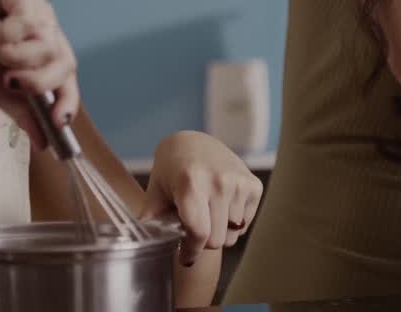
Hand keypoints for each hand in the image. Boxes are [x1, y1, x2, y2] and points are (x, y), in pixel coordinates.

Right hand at [0, 0, 80, 148]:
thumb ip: (21, 110)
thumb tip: (43, 143)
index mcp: (43, 50)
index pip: (67, 75)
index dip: (68, 99)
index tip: (57, 121)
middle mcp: (45, 26)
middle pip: (64, 60)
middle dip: (36, 80)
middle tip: (8, 80)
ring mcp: (35, 4)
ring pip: (46, 42)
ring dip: (13, 55)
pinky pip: (27, 19)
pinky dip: (3, 33)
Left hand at [139, 132, 263, 265]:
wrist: (194, 142)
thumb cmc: (170, 171)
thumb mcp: (155, 191)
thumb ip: (151, 220)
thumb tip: (146, 242)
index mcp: (191, 183)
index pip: (199, 233)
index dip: (191, 251)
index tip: (185, 258)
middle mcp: (219, 181)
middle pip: (216, 239)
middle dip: (202, 242)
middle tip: (193, 229)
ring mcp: (239, 182)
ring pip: (232, 235)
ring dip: (218, 232)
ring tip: (206, 215)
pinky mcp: (254, 185)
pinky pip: (245, 224)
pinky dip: (233, 223)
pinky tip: (221, 208)